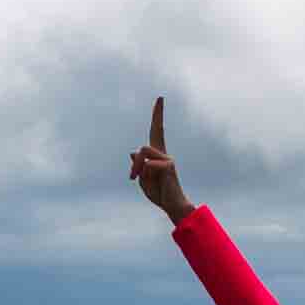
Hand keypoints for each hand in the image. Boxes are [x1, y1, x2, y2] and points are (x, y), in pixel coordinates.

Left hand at [129, 97, 193, 224]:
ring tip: (136, 179)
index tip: (160, 98)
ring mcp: (168, 158)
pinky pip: (148, 164)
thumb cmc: (159, 194)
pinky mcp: (169, 165)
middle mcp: (164, 154)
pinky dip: (144, 174)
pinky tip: (152, 184)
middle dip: (153, 124)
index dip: (157, 116)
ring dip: (137, 167)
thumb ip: (138, 167)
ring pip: (143, 152)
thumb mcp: (143, 181)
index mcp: (157, 156)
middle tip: (154, 116)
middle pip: (152, 136)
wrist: (172, 206)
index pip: (157, 132)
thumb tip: (133, 153)